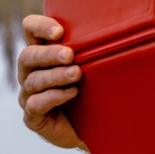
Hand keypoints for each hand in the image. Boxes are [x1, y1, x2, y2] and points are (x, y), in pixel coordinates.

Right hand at [17, 14, 85, 149]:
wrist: (95, 127)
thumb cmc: (95, 88)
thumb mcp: (96, 64)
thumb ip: (97, 46)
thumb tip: (127, 27)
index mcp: (43, 52)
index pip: (30, 29)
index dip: (39, 26)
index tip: (59, 31)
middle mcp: (31, 71)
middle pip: (28, 56)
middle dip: (49, 54)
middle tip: (70, 55)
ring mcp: (29, 95)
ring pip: (33, 81)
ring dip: (56, 76)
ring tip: (77, 74)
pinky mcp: (33, 117)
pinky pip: (35, 104)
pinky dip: (53, 97)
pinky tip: (71, 93)